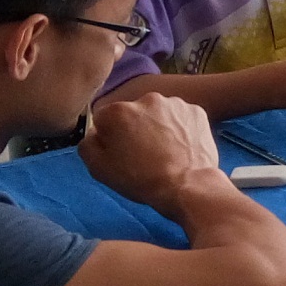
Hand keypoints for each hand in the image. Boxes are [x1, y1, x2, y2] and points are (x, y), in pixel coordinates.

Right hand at [80, 91, 225, 209]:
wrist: (187, 186)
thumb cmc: (140, 180)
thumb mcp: (99, 169)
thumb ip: (88, 144)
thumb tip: (95, 133)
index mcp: (118, 111)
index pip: (104, 119)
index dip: (109, 138)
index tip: (120, 153)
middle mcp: (146, 98)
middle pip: (132, 113)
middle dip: (134, 128)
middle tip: (143, 154)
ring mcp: (175, 103)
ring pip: (158, 113)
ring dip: (157, 127)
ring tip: (164, 152)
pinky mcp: (196, 111)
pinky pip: (181, 117)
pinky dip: (179, 129)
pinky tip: (180, 148)